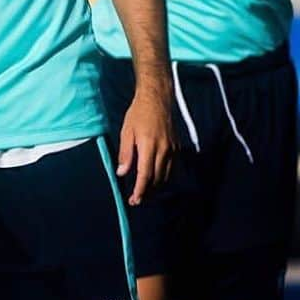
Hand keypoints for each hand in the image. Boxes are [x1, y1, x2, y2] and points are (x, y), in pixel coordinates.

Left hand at [117, 87, 175, 205]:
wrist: (157, 99)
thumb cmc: (138, 113)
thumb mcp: (126, 131)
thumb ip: (125, 153)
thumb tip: (122, 173)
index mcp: (149, 145)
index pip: (146, 175)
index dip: (140, 190)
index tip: (135, 200)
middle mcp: (164, 149)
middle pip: (157, 179)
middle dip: (147, 192)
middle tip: (137, 200)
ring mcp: (172, 149)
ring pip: (166, 176)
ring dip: (156, 188)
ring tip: (146, 193)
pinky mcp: (177, 147)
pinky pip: (172, 168)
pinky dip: (165, 178)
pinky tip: (157, 181)